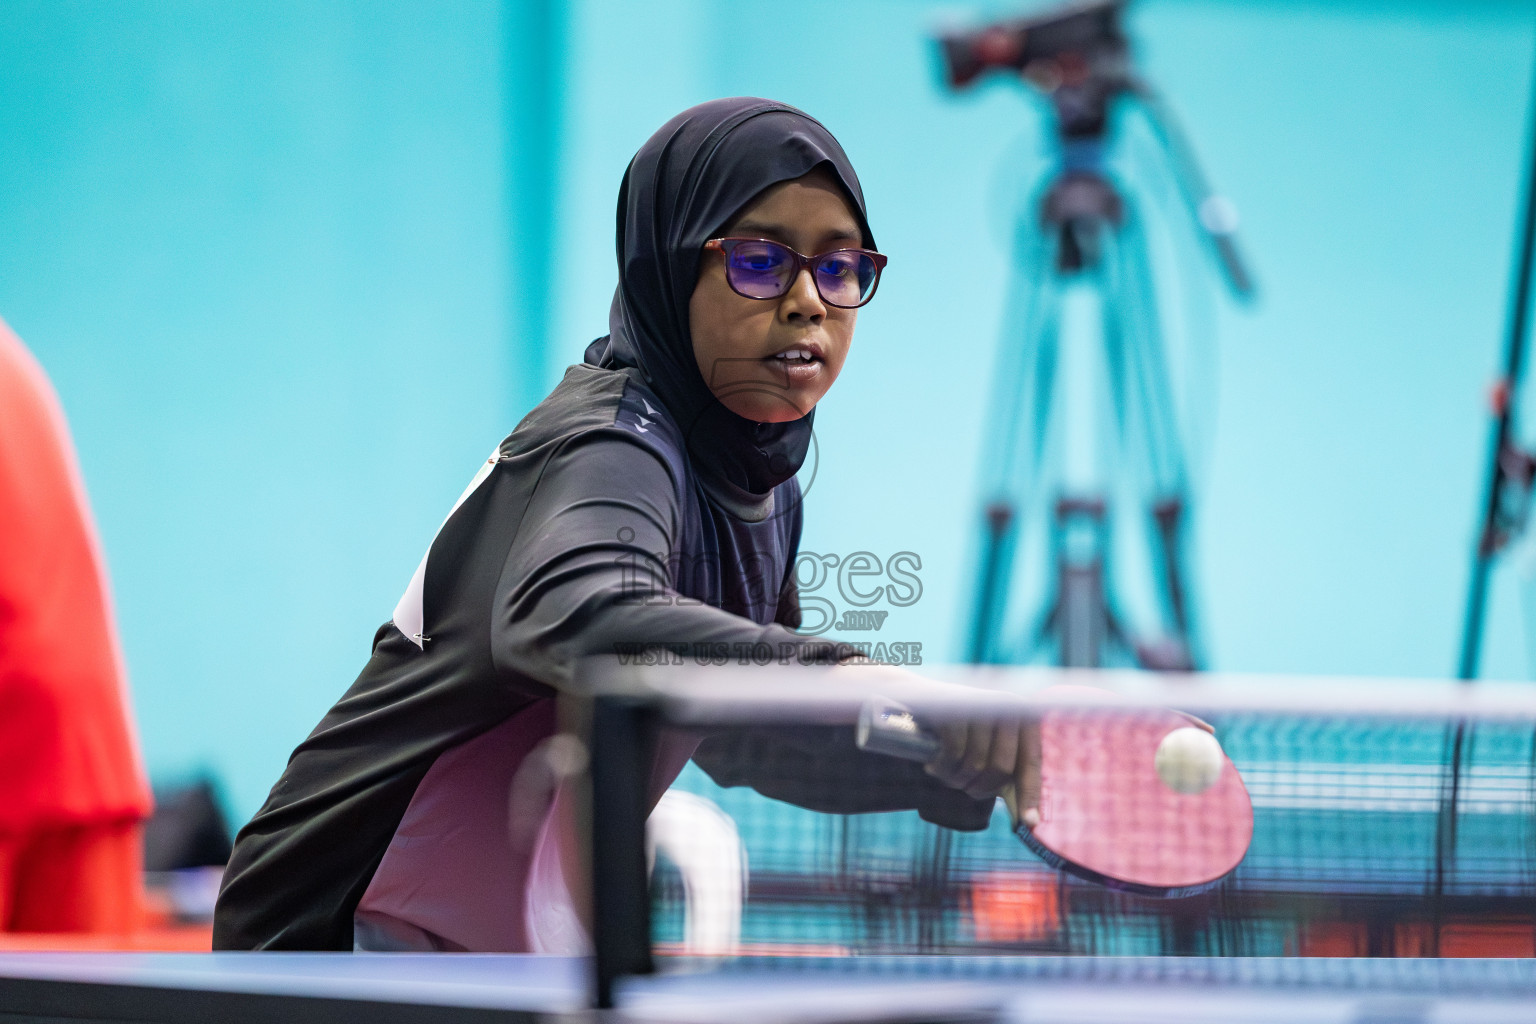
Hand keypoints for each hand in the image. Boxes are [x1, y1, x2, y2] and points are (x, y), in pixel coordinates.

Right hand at [924, 717, 1041, 829]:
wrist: (924, 700)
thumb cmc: (964, 732)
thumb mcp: (990, 750)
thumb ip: (1010, 781)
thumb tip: (1027, 822)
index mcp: (1024, 718)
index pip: (1031, 762)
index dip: (1030, 794)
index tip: (1029, 823)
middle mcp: (1007, 708)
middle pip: (1001, 767)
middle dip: (980, 788)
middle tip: (965, 790)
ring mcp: (980, 706)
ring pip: (975, 764)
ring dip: (957, 779)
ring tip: (946, 775)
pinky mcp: (953, 710)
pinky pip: (953, 753)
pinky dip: (943, 767)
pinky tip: (933, 766)